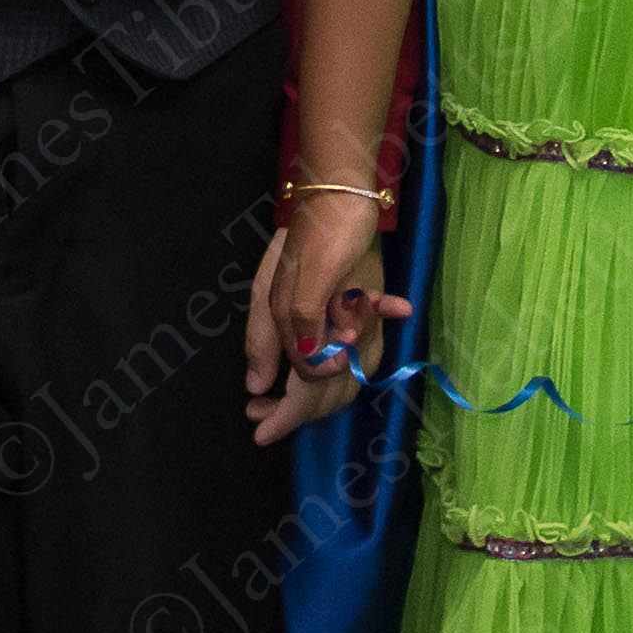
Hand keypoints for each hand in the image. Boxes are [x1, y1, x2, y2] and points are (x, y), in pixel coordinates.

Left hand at [245, 210, 410, 446]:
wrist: (343, 198)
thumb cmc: (305, 242)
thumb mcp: (270, 289)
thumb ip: (265, 342)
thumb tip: (258, 387)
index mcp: (319, 340)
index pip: (305, 397)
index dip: (283, 419)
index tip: (259, 433)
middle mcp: (351, 343)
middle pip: (327, 397)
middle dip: (293, 412)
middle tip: (257, 411)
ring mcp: (369, 330)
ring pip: (345, 384)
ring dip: (316, 398)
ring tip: (277, 395)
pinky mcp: (374, 315)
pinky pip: (363, 357)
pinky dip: (346, 370)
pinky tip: (331, 372)